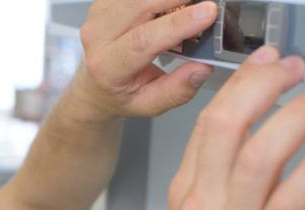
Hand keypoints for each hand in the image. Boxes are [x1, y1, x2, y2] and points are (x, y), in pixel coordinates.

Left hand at [74, 0, 218, 119]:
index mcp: (107, 67)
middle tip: (208, 3)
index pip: (143, 40)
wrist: (96, 84)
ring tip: (194, 6)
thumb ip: (177, 90)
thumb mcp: (150, 104)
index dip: (178, 24)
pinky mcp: (106, 1)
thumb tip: (203, 67)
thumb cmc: (121, 94)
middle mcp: (98, 37)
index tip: (208, 12)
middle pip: (141, 6)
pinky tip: (173, 5)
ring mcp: (99, 15)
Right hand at [161, 45, 304, 209]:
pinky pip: (293, 199)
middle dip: (263, 87)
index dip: (239, 88)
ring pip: (260, 155)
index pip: (207, 126)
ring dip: (296, 117)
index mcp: (186, 195)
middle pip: (226, 127)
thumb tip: (262, 149)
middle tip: (292, 70)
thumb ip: (225, 187)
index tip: (262, 67)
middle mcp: (204, 206)